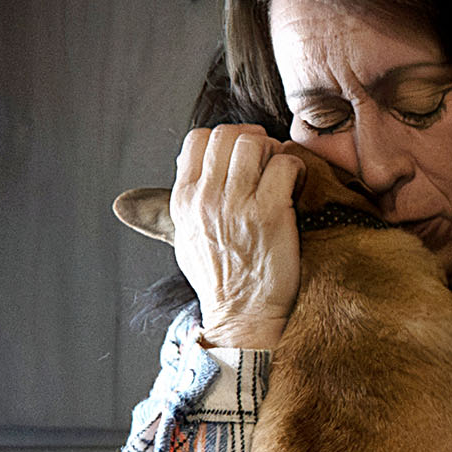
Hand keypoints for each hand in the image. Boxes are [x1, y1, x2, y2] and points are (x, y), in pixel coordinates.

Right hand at [172, 127, 299, 350]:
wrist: (242, 317)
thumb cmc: (218, 280)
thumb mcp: (183, 239)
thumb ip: (177, 206)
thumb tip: (155, 187)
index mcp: (183, 200)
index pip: (197, 139)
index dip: (224, 139)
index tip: (240, 155)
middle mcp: (205, 198)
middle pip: (228, 134)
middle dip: (252, 140)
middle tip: (266, 158)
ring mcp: (236, 204)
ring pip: (254, 144)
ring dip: (274, 152)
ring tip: (281, 173)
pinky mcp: (268, 213)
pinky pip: (284, 165)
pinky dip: (294, 168)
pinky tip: (295, 186)